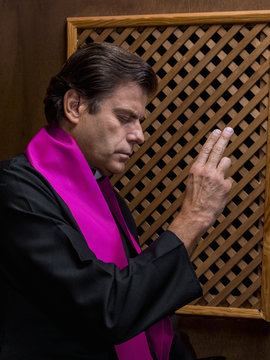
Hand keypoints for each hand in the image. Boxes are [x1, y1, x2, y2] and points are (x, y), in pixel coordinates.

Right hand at [168, 127, 233, 254]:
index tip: (217, 131)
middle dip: (225, 138)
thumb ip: (201, 171)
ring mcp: (217, 177)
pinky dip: (226, 184)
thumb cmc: (193, 200)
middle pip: (218, 149)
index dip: (212, 139)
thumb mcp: (192, 182)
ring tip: (218, 178)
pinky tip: (219, 192)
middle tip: (230, 129)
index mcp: (196, 169)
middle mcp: (206, 170)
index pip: (206, 149)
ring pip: (227, 161)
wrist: (196, 215)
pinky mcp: (225, 185)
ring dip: (225, 167)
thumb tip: (212, 163)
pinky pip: (229, 179)